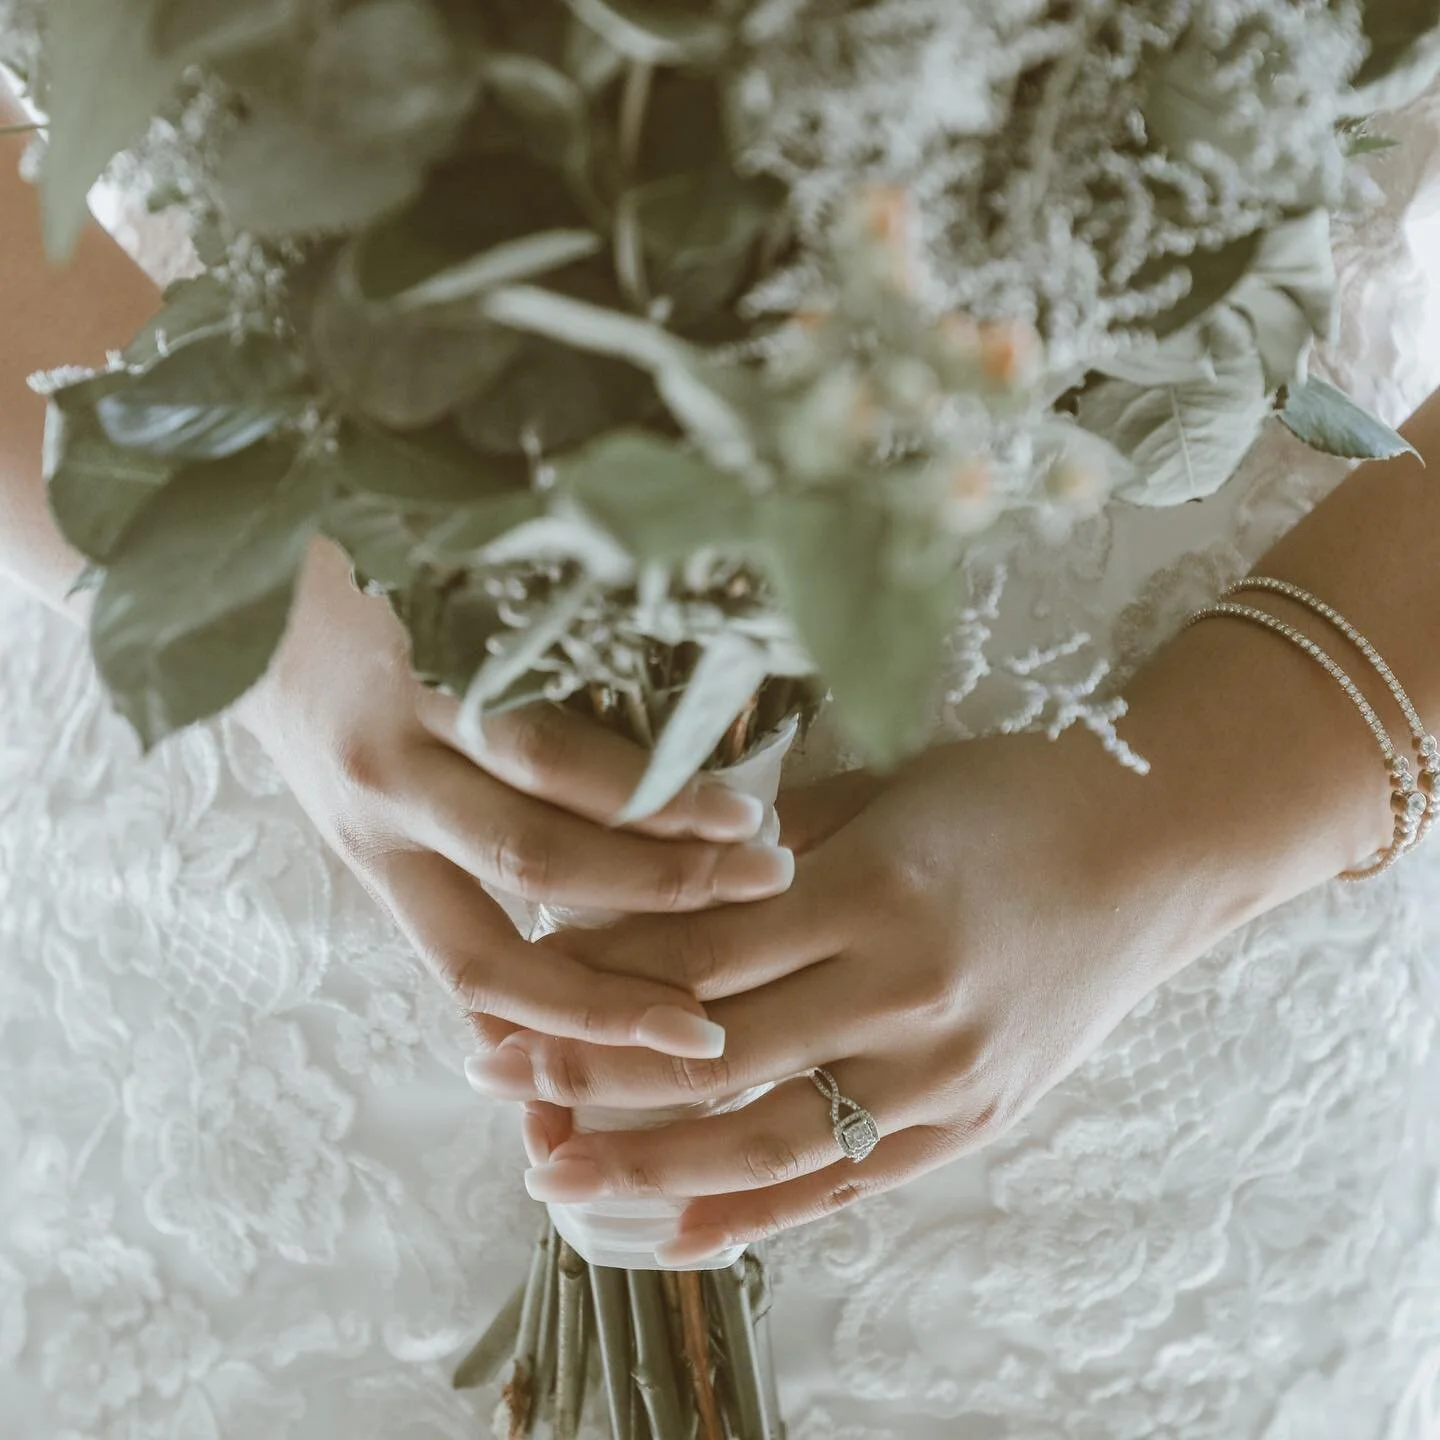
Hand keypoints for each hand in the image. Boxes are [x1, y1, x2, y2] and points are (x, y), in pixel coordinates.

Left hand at [239, 539, 795, 1058]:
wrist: (244, 569)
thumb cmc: (331, 700)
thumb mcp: (374, 818)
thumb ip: (459, 910)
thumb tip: (529, 1058)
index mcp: (380, 859)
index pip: (483, 965)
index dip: (583, 1019)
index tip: (687, 1045)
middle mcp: (384, 798)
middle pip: (528, 876)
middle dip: (655, 912)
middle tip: (760, 919)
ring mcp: (404, 709)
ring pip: (541, 782)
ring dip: (658, 819)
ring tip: (749, 834)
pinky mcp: (426, 630)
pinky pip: (539, 685)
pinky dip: (618, 718)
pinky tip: (698, 729)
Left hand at [467, 725, 1253, 1262]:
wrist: (1158, 847)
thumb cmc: (1009, 798)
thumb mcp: (886, 795)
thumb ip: (769, 849)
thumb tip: (639, 891)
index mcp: (872, 888)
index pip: (697, 950)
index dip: (593, 976)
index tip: (508, 987)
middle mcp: (905, 989)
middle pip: (712, 1053)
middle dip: (590, 1073)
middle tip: (493, 1084)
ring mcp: (946, 1069)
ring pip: (768, 1139)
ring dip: (648, 1164)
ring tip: (551, 1173)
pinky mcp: (974, 1119)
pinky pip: (850, 1183)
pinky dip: (759, 1217)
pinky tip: (677, 1234)